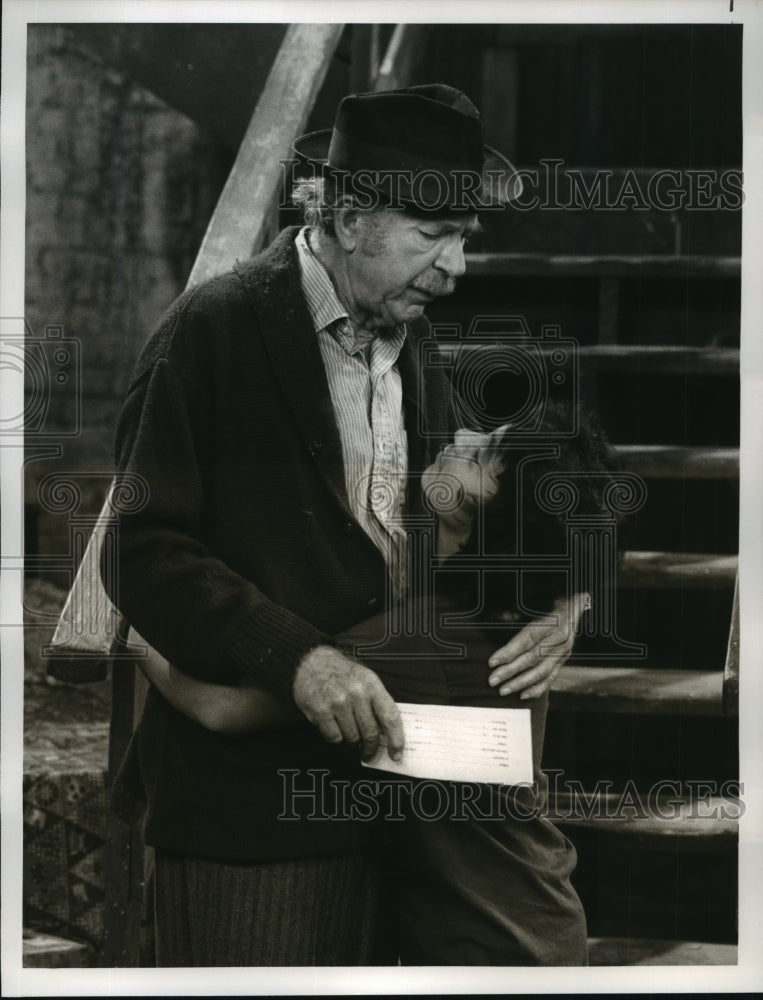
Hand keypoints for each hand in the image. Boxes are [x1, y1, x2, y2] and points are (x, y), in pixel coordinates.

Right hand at [293, 645, 403, 761]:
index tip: (396, 754)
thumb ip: (377, 702)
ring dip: (352, 743)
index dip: (396, 739)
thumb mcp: (365, 679)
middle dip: (370, 748)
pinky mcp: (321, 711)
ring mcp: (338, 702)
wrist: (312, 662)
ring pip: (352, 738)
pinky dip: (336, 739)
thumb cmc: (341, 673)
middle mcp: (356, 693)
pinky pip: (334, 738)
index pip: (390, 717)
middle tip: (368, 753)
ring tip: (349, 737)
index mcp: (372, 685)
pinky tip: (335, 730)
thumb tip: (387, 734)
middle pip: (370, 733)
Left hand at [487, 593, 589, 698]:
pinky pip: (551, 678)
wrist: (573, 606)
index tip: (492, 662)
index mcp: (553, 620)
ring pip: (541, 671)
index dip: (509, 652)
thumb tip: (493, 619)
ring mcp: (564, 651)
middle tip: (492, 681)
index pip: (528, 639)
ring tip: (503, 690)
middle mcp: (561, 637)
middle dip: (510, 671)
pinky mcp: (564, 660)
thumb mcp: (533, 602)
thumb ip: (514, 612)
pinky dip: (536, 688)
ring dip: (520, 683)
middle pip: (532, 657)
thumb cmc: (546, 603)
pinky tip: (522, 695)